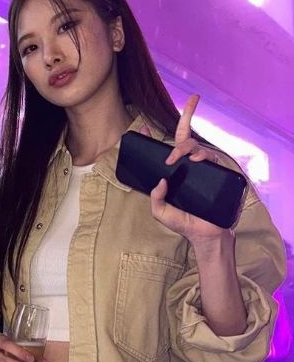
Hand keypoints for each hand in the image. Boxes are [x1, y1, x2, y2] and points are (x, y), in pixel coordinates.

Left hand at [146, 95, 227, 243]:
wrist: (205, 234)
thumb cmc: (184, 222)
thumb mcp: (161, 212)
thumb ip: (156, 198)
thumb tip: (161, 181)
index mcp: (175, 173)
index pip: (166, 149)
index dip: (155, 137)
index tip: (144, 129)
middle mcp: (189, 167)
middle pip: (185, 139)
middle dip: (181, 127)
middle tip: (169, 157)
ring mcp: (204, 169)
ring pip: (197, 146)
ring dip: (187, 148)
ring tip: (183, 159)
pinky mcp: (217, 173)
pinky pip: (213, 157)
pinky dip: (204, 155)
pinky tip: (197, 160)